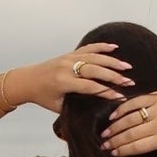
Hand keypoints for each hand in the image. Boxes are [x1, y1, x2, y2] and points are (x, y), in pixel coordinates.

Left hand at [16, 43, 133, 111]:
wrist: (27, 80)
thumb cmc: (42, 96)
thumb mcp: (58, 106)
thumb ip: (75, 104)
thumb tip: (96, 109)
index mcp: (63, 82)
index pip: (90, 87)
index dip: (106, 92)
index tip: (120, 96)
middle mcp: (67, 68)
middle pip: (95, 70)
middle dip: (114, 76)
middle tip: (129, 82)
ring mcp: (69, 58)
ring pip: (94, 57)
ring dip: (112, 61)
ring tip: (127, 67)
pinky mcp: (69, 54)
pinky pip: (88, 48)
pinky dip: (101, 47)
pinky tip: (114, 47)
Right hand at [99, 89, 156, 156]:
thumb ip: (155, 147)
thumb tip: (132, 150)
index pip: (139, 146)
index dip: (123, 150)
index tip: (113, 153)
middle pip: (131, 133)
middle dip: (115, 140)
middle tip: (104, 144)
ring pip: (130, 118)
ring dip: (115, 127)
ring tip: (105, 133)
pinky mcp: (155, 97)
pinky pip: (134, 103)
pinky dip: (122, 109)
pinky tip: (113, 116)